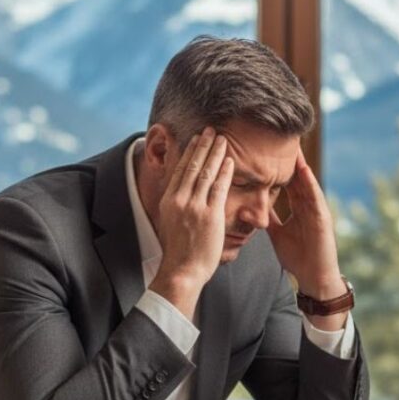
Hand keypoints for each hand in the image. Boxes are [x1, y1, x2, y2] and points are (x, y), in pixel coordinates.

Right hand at [149, 127, 233, 318]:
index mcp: (169, 200)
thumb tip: (181, 193)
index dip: (189, 151)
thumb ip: (176, 205)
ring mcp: (195, 206)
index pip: (180, 169)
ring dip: (215, 153)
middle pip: (193, 165)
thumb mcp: (170, 222)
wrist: (182, 270)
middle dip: (203, 145)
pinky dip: (224, 172)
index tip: (196, 139)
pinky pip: (219, 188)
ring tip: (223, 139)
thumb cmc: (178, 250)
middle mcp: (180, 199)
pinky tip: (229, 160)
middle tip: (211, 130)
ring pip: (206, 172)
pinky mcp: (210, 215)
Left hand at [266, 147, 344, 300]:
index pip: (287, 181)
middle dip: (291, 158)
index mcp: (298, 207)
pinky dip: (309, 183)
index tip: (267, 148)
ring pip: (307, 182)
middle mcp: (308, 205)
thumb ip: (268, 219)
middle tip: (282, 136)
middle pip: (298, 176)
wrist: (314, 277)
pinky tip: (303, 171)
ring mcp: (317, 210)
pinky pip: (315, 197)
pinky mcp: (323, 219)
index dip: (278, 165)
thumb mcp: (278, 234)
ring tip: (293, 145)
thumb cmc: (298, 257)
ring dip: (301, 164)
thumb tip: (249, 208)